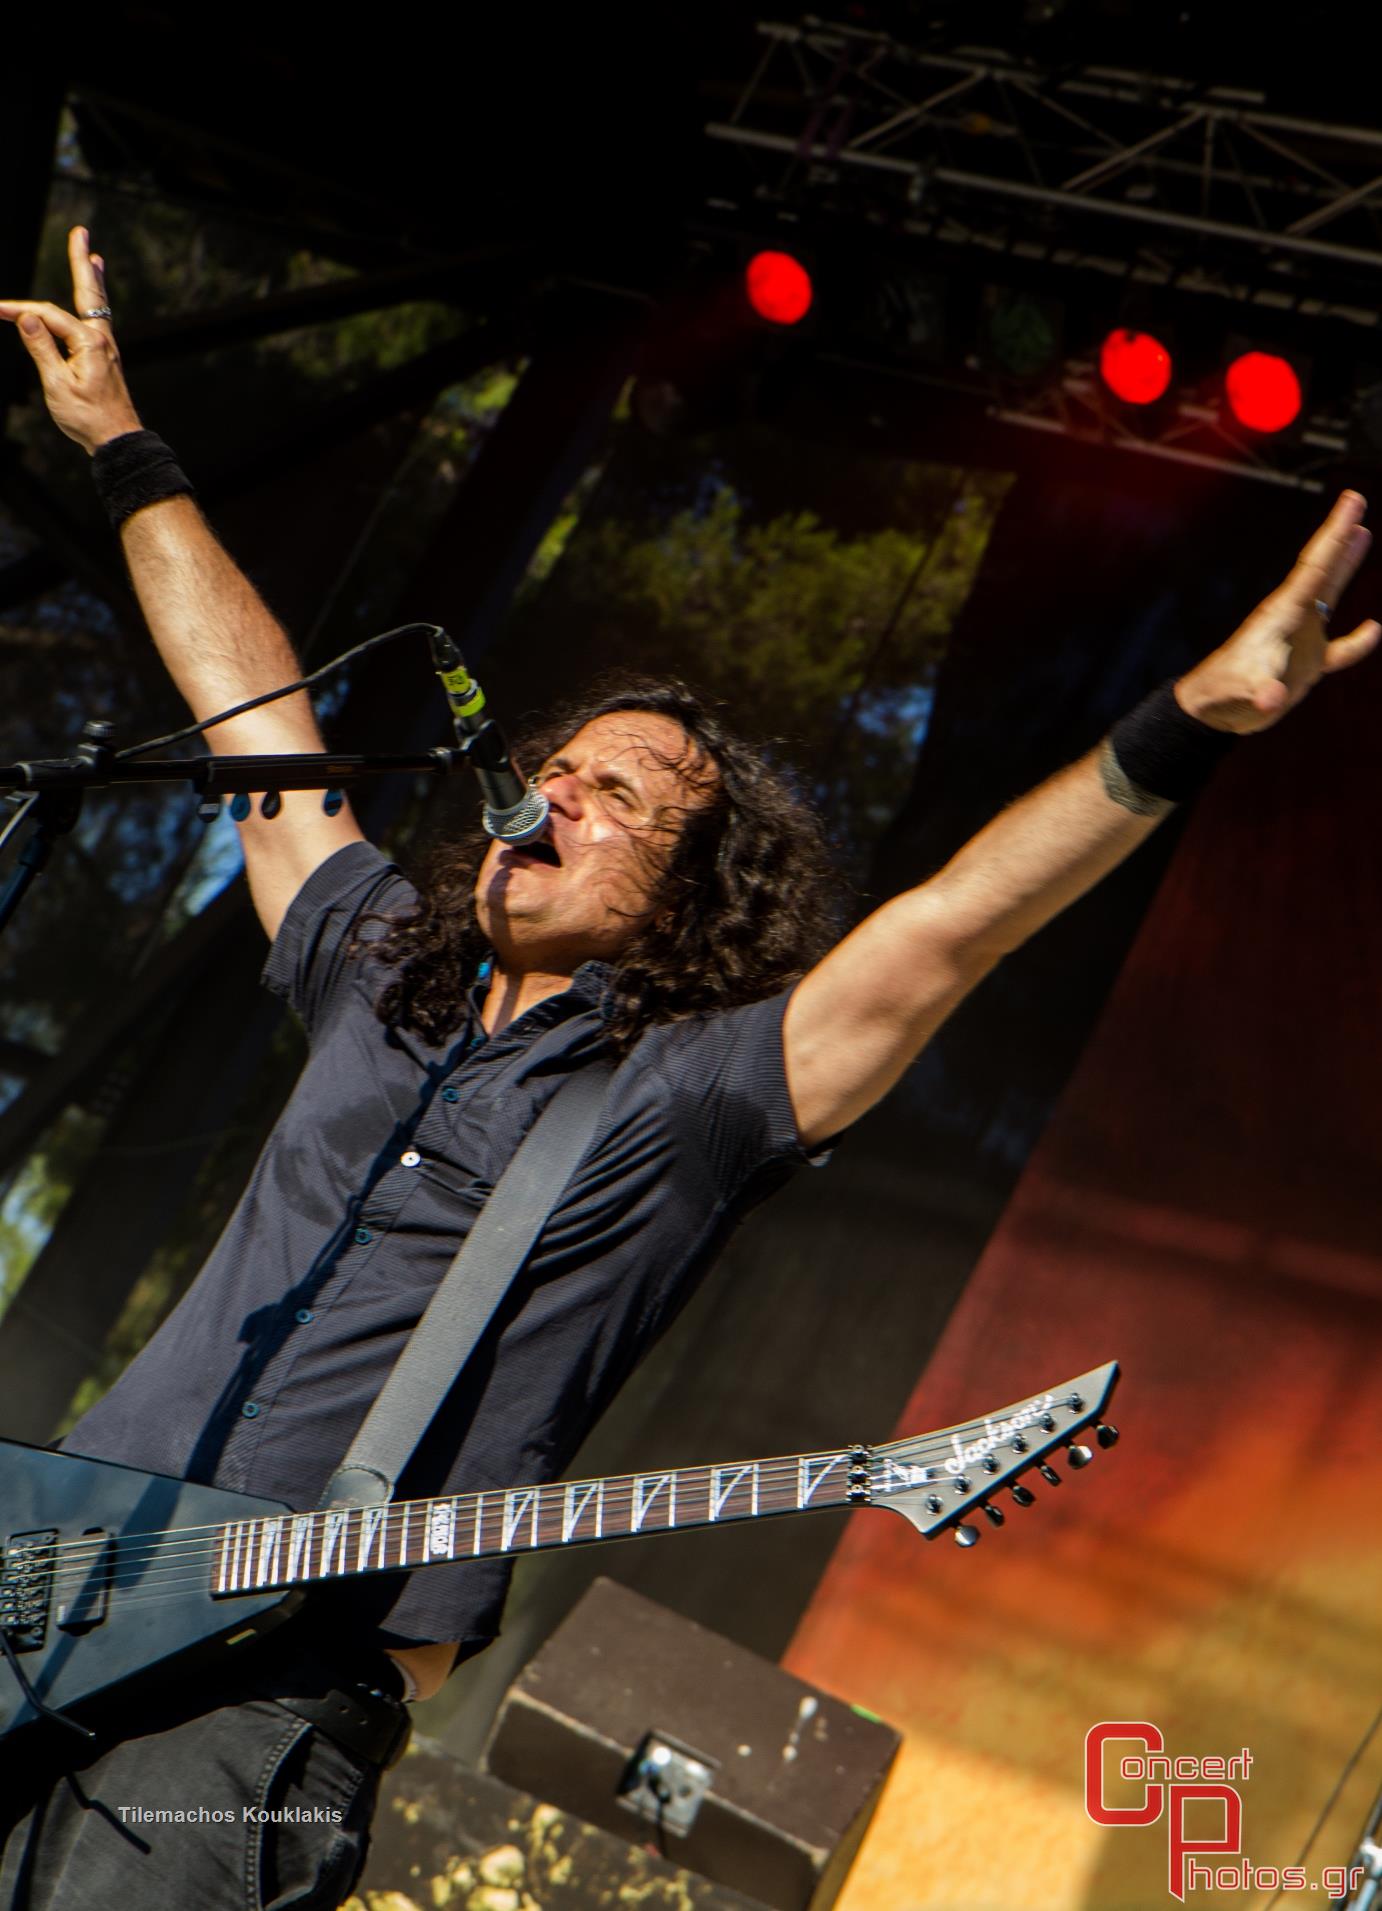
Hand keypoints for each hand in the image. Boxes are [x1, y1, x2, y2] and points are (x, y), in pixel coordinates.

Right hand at [0, 226, 141, 453]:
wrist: (118, 441)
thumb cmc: (87, 418)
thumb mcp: (56, 385)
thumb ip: (41, 348)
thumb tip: (26, 317)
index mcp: (89, 343)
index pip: (48, 316)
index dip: (20, 311)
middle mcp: (102, 339)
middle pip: (88, 292)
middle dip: (80, 261)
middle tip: (81, 231)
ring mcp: (107, 348)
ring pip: (97, 304)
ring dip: (92, 277)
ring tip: (93, 256)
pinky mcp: (106, 358)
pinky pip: (99, 319)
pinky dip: (95, 301)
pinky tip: (94, 299)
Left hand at [1175, 490, 1380, 732]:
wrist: (1211, 710)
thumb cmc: (1224, 694)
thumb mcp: (1244, 692)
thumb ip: (1262, 693)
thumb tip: (1272, 699)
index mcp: (1283, 612)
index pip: (1316, 565)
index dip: (1336, 533)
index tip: (1352, 500)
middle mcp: (1293, 617)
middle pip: (1323, 567)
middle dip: (1340, 535)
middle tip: (1354, 500)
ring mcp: (1301, 638)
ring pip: (1330, 594)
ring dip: (1347, 565)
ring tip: (1362, 534)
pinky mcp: (1305, 664)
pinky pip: (1340, 649)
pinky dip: (1358, 642)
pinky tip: (1374, 628)